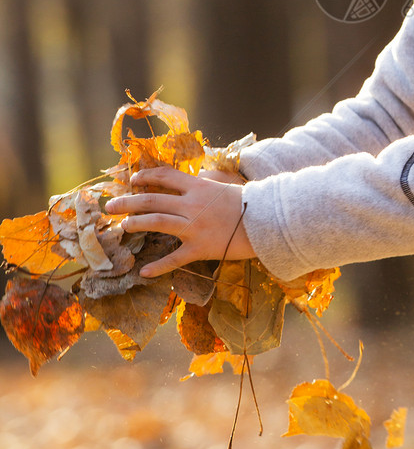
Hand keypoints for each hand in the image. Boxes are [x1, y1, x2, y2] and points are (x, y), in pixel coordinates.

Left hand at [104, 166, 254, 276]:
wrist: (268, 220)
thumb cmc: (249, 202)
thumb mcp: (224, 186)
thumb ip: (205, 184)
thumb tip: (192, 181)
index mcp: (198, 187)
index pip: (166, 176)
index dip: (147, 176)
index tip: (133, 179)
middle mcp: (192, 204)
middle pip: (152, 199)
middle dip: (128, 202)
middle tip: (111, 206)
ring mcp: (194, 227)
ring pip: (157, 223)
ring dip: (136, 224)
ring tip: (123, 227)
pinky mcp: (201, 248)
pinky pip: (174, 258)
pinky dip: (158, 266)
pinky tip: (144, 272)